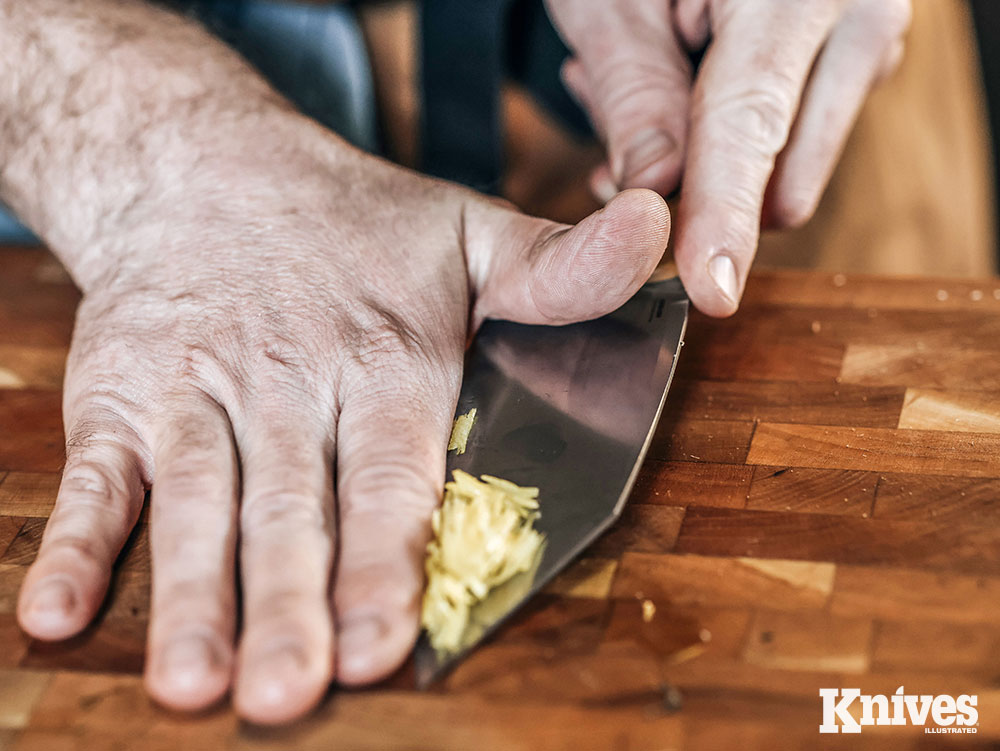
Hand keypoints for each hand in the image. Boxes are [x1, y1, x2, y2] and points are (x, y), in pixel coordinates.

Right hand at [14, 121, 669, 723]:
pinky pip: (99, 473)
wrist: (204, 166)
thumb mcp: (471, 234)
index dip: (382, 557)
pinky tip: (59, 613)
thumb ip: (561, 267)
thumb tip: (658, 239)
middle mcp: (286, 382)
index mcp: (382, 357)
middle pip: (291, 507)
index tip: (383, 641)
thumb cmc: (353, 223)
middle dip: (289, 603)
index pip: (389, 472)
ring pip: (197, 501)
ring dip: (193, 595)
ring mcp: (196, 388)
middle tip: (288, 692)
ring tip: (196, 682)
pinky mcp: (121, 392)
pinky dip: (76, 542)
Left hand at [546, 0, 910, 314]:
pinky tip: (686, 87)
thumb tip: (654, 196)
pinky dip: (731, 141)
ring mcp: (867, 46)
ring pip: (787, 171)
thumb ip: (635, 98)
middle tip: (620, 149)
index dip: (725, 218)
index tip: (711, 289)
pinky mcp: (854, 65)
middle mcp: (855, 21)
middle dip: (697, 194)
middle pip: (783, 177)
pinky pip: (793, 142)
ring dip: (708, 168)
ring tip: (648, 90)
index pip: (751, 130)